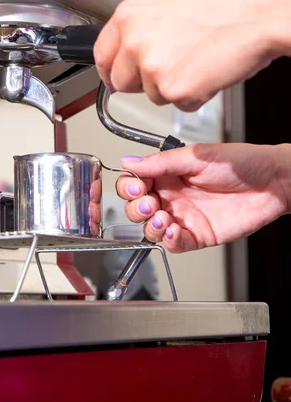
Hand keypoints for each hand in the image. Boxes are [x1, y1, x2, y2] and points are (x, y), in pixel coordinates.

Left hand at [94, 0, 290, 110]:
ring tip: (197, 60)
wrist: (261, 8)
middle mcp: (135, 43)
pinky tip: (208, 70)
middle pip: (122, 81)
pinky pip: (179, 104)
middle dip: (143, 80)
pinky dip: (195, 95)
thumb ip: (144, 7)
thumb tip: (132, 24)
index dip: (112, 68)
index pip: (102, 55)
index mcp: (130, 15)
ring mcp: (153, 69)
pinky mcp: (176, 90)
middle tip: (170, 67)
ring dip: (172, 86)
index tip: (117, 75)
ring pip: (152, 95)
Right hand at [116, 143, 290, 252]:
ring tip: (162, 217)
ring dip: (150, 226)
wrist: (272, 182)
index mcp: (167, 173)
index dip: (129, 187)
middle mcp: (172, 196)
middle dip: (136, 208)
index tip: (137, 187)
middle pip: (136, 208)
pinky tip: (174, 231)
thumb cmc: (240, 162)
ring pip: (151, 229)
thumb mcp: (196, 156)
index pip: (134, 182)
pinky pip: (174, 245)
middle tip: (149, 203)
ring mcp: (183, 217)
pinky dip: (169, 241)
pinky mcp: (197, 235)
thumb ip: (161, 162)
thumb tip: (129, 162)